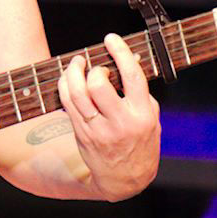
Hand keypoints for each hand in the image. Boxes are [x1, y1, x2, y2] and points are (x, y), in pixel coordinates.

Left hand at [59, 33, 160, 199]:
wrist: (125, 178)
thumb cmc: (140, 143)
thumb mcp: (151, 117)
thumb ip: (141, 91)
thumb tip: (129, 60)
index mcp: (143, 114)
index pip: (132, 77)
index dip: (120, 53)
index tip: (111, 39)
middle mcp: (120, 122)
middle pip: (98, 85)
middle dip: (93, 68)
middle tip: (93, 64)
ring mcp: (98, 129)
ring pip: (77, 94)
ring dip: (73, 73)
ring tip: (76, 65)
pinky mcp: (82, 133)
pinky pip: (67, 104)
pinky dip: (65, 86)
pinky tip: (69, 80)